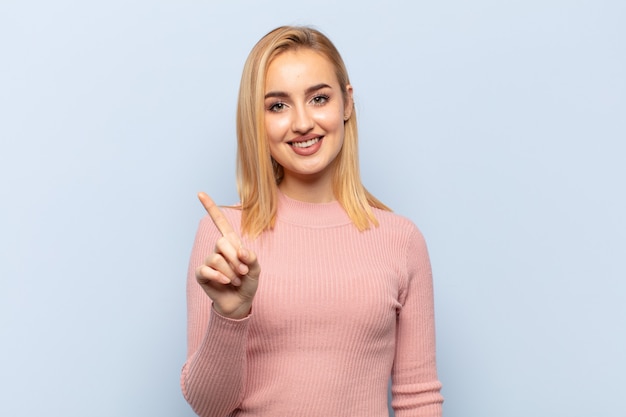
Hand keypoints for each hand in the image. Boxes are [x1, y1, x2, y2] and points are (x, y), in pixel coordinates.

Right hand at [195, 192, 259, 318]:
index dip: (210, 208)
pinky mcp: (202, 274)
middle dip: (235, 259)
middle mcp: (218, 249)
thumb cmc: (248, 283)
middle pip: (222, 242)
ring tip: (235, 281)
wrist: (240, 303)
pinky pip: (207, 269)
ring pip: (216, 258)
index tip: (200, 193)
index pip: (220, 222)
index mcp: (231, 244)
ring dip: (230, 272)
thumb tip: (241, 251)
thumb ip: (251, 258)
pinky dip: (219, 276)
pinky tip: (225, 282)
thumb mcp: (256, 270)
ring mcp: (209, 261)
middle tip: (243, 273)